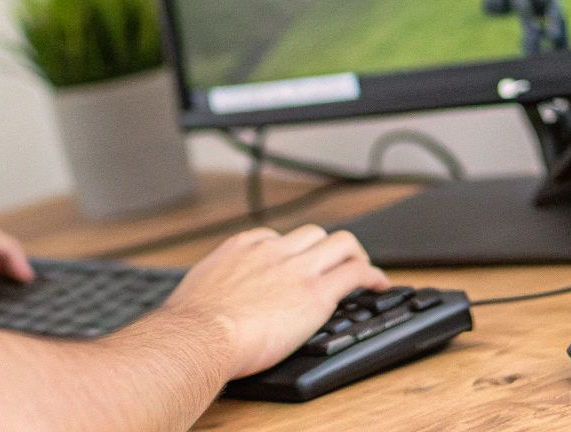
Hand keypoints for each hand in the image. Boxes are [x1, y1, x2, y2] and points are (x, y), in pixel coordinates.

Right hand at [163, 226, 389, 378]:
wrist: (201, 337)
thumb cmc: (192, 326)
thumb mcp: (197, 290)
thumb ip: (213, 287)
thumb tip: (208, 304)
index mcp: (242, 247)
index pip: (276, 237)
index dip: (292, 251)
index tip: (296, 265)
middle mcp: (272, 251)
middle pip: (313, 233)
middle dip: (326, 248)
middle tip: (335, 265)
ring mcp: (297, 269)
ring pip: (340, 242)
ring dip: (354, 255)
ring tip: (362, 270)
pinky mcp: (317, 292)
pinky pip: (356, 272)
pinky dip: (373, 274)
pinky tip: (379, 284)